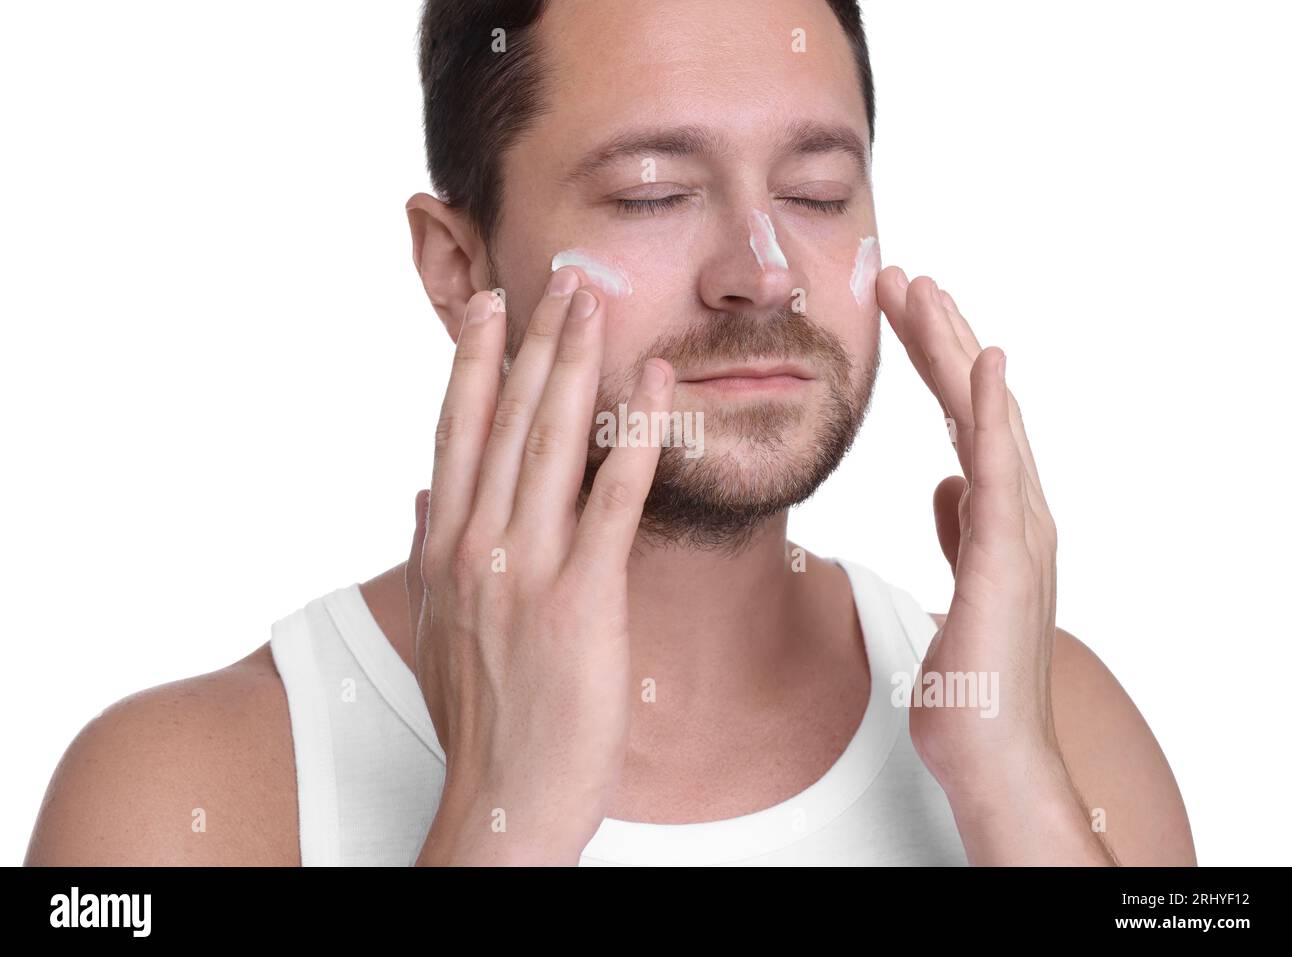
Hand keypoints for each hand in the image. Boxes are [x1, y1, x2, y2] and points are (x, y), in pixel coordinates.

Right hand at [407, 269, 674, 863]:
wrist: (503, 798)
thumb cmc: (481, 714)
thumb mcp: (433, 625)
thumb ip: (424, 551)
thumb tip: (419, 495)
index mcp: (444, 546)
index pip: (455, 433)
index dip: (472, 363)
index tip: (487, 306)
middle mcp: (476, 543)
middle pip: (506, 420)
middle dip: (535, 342)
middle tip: (561, 277)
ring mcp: (526, 567)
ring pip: (551, 443)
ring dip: (576, 364)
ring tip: (596, 302)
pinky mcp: (581, 597)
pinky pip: (611, 500)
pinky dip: (633, 436)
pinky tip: (653, 386)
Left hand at [877, 267, 1062, 803]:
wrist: (990, 754)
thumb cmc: (971, 679)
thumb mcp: (956, 585)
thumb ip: (959, 530)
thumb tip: (947, 484)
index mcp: (996, 515)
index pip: (961, 420)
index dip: (935, 362)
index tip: (903, 312)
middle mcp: (1016, 512)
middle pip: (976, 405)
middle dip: (941, 337)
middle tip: (903, 276)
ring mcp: (1019, 532)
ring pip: (989, 420)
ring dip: (958, 351)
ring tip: (928, 290)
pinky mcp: (1008, 559)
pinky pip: (1001, 471)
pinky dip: (992, 414)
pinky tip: (984, 363)